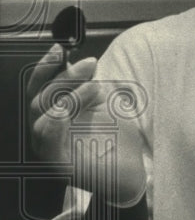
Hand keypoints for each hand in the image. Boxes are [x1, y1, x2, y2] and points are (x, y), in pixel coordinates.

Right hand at [27, 44, 104, 162]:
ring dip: (66, 95)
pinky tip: (70, 108)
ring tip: (94, 86)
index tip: (60, 48)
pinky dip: (56, 119)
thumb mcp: (103, 104)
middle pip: (39, 96)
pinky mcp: (56, 162)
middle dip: (63, 75)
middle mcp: (46, 128)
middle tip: (89, 64)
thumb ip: (88, 84)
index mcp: (54, 112)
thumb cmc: (115, 138)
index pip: (39, 86)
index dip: (46, 66)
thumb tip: (81, 61)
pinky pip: (46, 138)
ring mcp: (48, 146)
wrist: (131, 172)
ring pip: (41, 114)